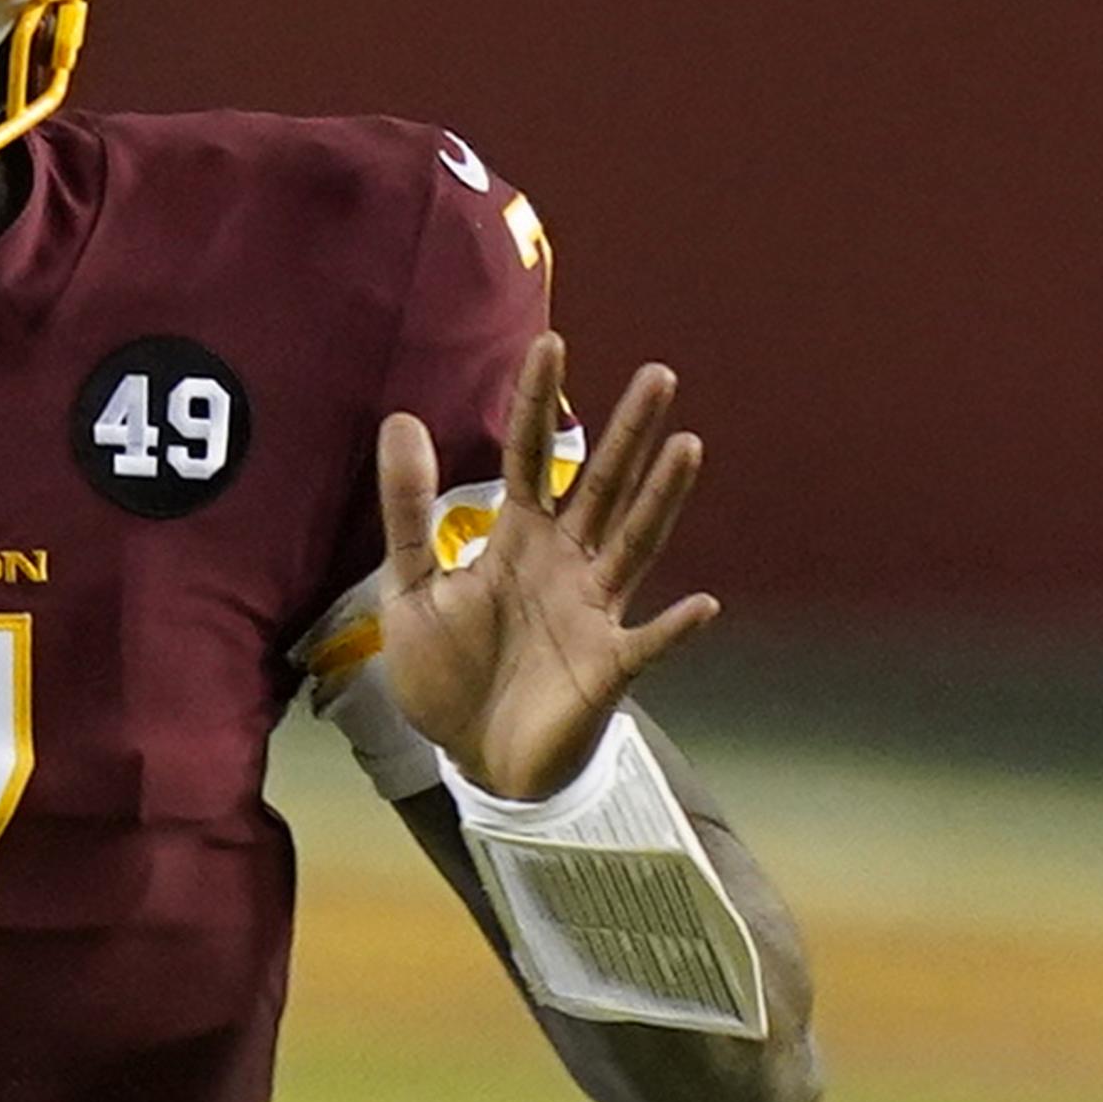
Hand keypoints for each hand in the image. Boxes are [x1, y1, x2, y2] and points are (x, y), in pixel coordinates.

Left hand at [375, 333, 721, 798]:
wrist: (471, 759)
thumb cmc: (448, 672)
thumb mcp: (409, 585)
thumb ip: (407, 509)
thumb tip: (400, 419)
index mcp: (517, 540)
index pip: (532, 457)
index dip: (536, 404)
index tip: (550, 342)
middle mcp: (565, 564)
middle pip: (601, 486)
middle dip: (627, 432)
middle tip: (658, 373)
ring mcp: (594, 613)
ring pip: (635, 543)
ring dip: (661, 499)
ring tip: (687, 446)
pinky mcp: (608, 669)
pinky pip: (648, 644)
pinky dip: (675, 627)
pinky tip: (702, 604)